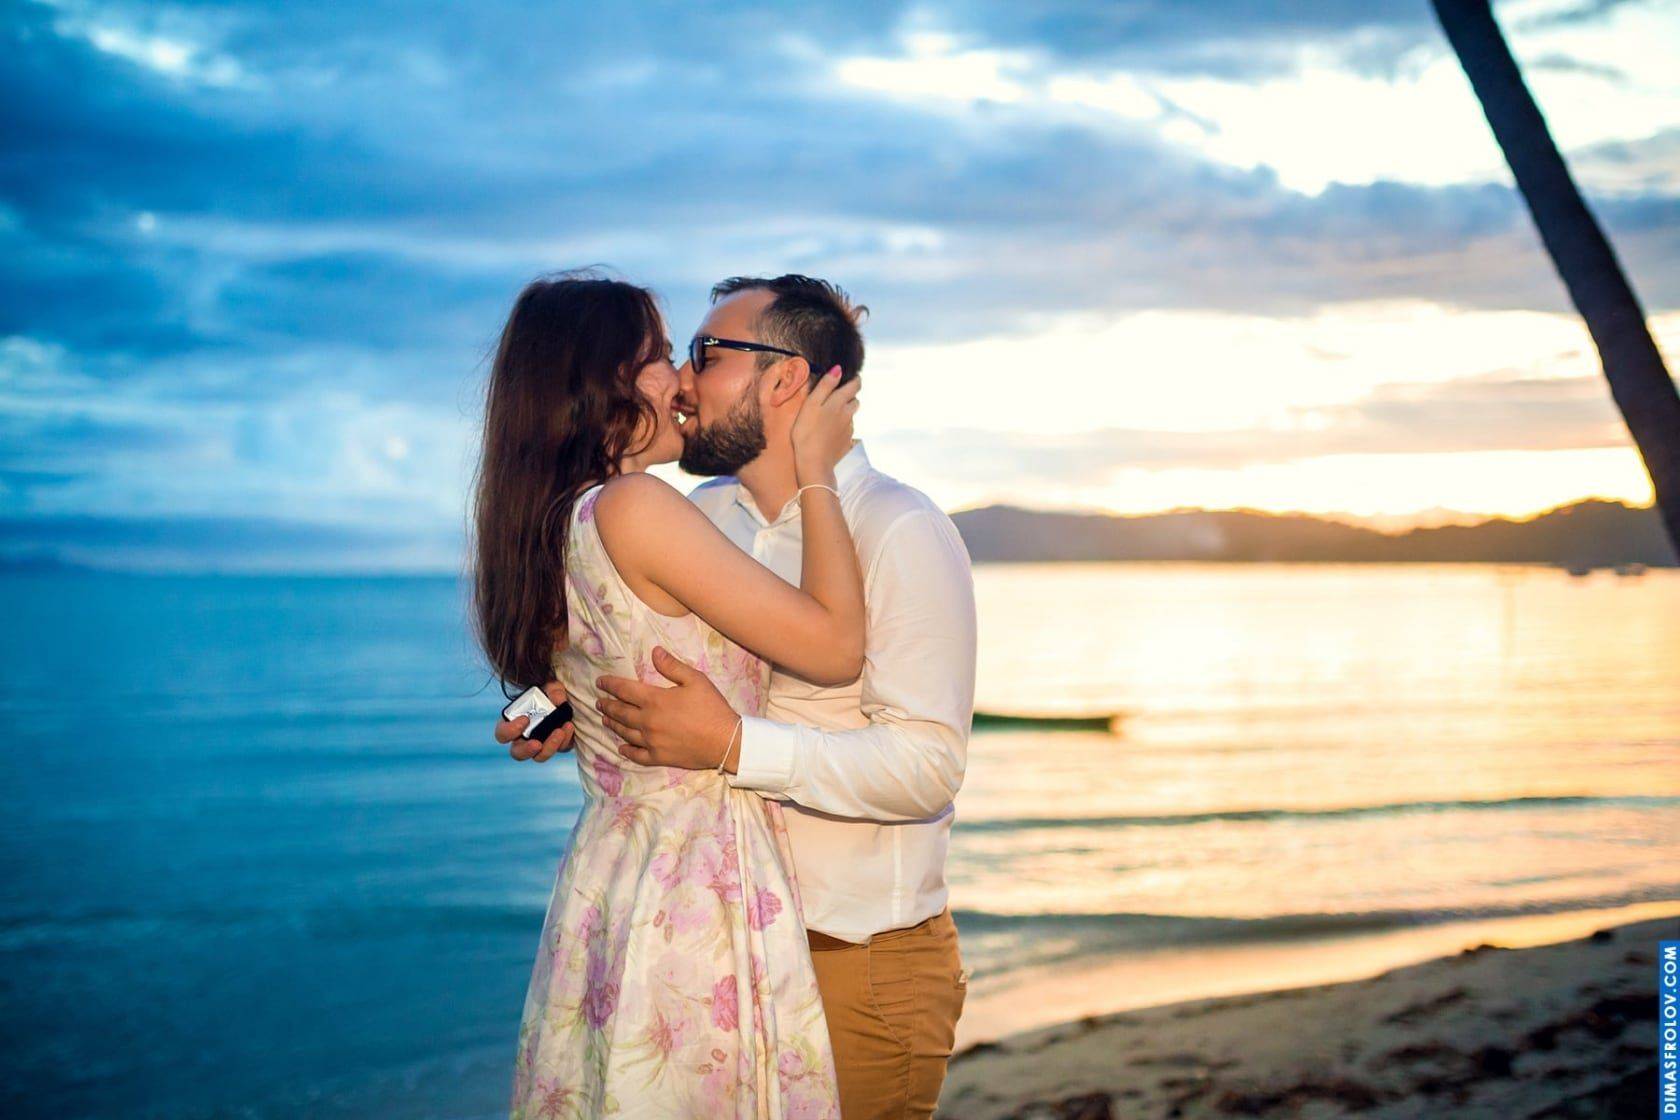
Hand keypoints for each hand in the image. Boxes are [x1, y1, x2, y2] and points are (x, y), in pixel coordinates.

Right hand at [493, 680, 576, 761]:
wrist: (564, 700)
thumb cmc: (548, 693)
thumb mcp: (550, 686)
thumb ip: (552, 690)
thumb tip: (558, 700)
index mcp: (514, 724)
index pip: (502, 734)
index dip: (509, 730)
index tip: (525, 719)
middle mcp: (524, 738)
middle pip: (517, 753)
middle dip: (526, 750)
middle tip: (537, 743)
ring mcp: (541, 744)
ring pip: (539, 756)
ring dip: (549, 747)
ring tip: (559, 732)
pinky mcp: (557, 746)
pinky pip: (560, 749)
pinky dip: (565, 740)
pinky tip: (569, 726)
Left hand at [594, 646, 740, 770]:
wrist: (725, 741)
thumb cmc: (711, 708)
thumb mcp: (695, 680)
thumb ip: (672, 666)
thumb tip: (654, 651)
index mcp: (655, 700)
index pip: (624, 690)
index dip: (610, 685)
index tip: (600, 682)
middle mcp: (647, 721)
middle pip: (620, 712)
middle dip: (607, 705)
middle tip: (599, 702)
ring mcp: (651, 741)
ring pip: (625, 733)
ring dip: (613, 724)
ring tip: (605, 720)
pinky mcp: (659, 757)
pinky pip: (637, 755)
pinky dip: (626, 751)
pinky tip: (621, 748)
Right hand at [790, 366, 860, 483]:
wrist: (814, 462)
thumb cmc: (807, 431)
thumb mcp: (811, 404)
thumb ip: (826, 385)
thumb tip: (838, 368)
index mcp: (840, 402)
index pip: (855, 386)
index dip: (855, 380)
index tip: (852, 377)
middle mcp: (848, 415)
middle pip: (855, 401)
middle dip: (849, 396)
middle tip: (837, 397)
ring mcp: (849, 430)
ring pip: (851, 416)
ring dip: (845, 413)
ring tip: (830, 416)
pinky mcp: (846, 443)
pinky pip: (847, 430)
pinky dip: (841, 428)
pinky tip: (829, 432)